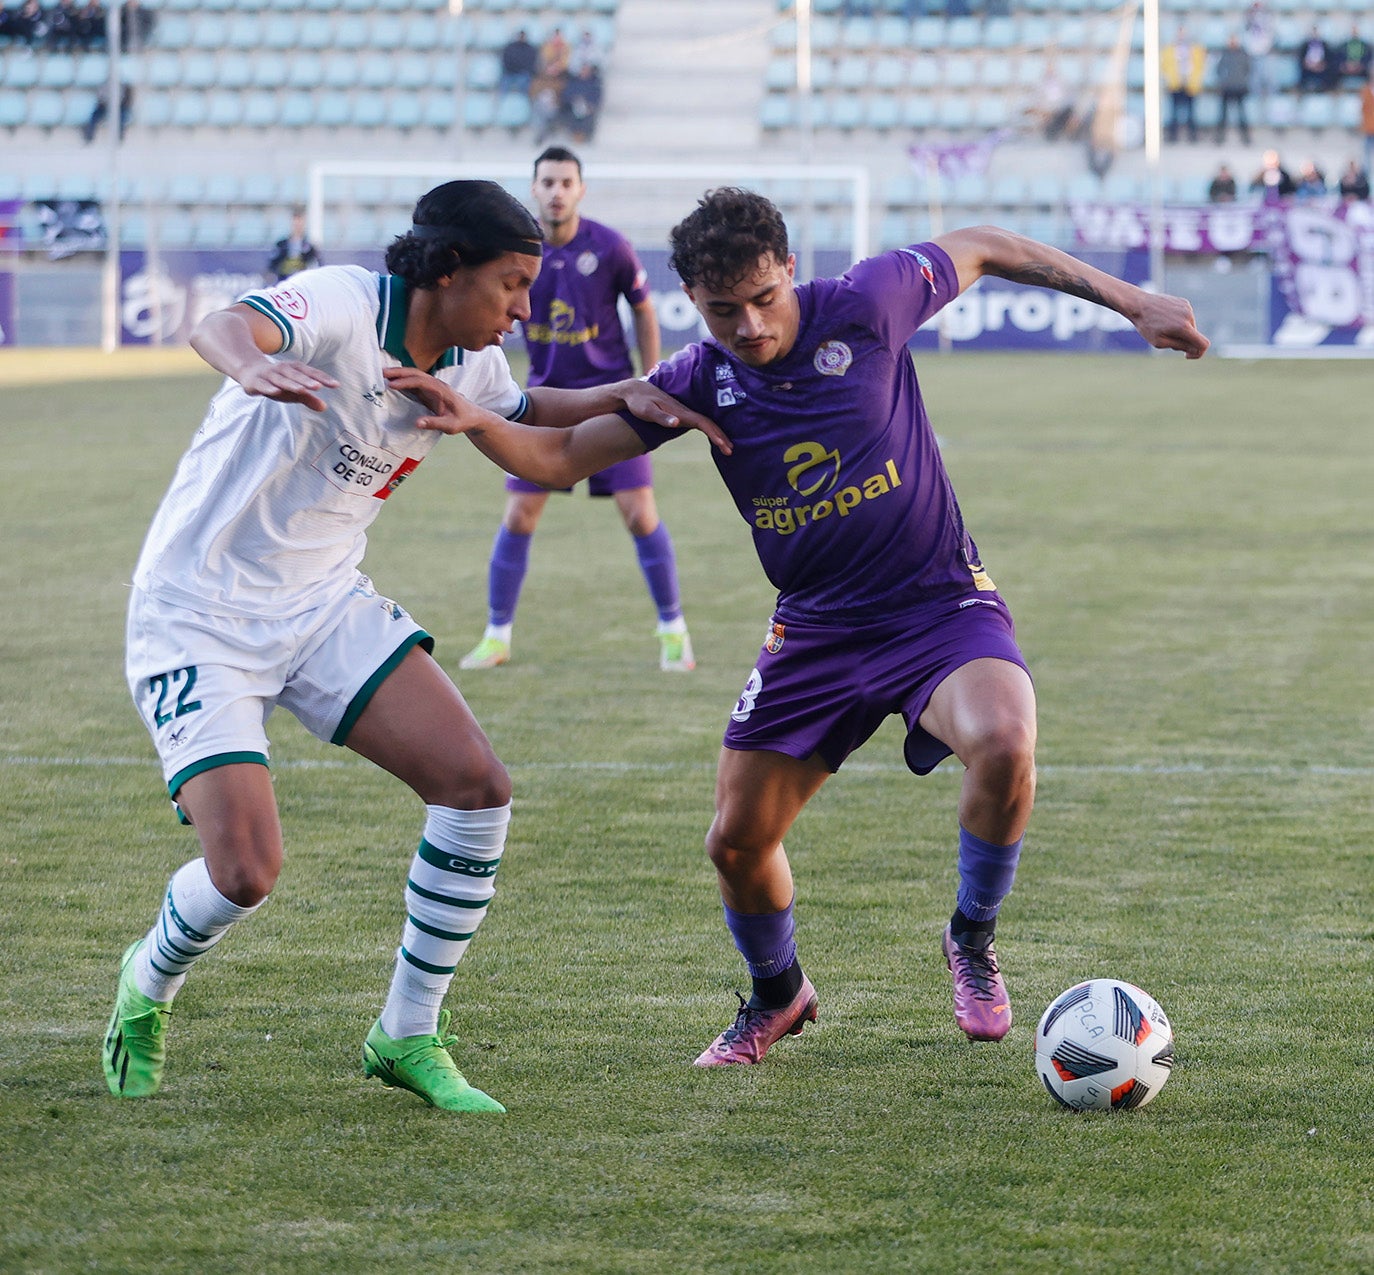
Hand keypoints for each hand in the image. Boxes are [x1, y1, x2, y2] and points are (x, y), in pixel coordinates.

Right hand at [237, 359, 338, 411]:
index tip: (336, 385)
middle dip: (307, 381)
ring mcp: (268, 375)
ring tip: (301, 390)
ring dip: (291, 384)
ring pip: (281, 380)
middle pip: (296, 376)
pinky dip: (269, 388)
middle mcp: (283, 370)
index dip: (323, 378)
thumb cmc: (277, 382)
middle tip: (319, 387)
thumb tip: (324, 407)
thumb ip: (308, 398)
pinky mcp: (256, 382)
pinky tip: (276, 391)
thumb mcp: (293, 390)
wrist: (249, 370)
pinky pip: (263, 385)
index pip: (311, 373)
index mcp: (294, 370)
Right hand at [383, 366, 496, 434]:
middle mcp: (436, 385)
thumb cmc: (463, 420)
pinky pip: (414, 383)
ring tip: (382, 374)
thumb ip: (435, 423)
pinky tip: (391, 383)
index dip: (405, 382)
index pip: (421, 382)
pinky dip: (402, 381)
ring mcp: (432, 386)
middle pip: (415, 373)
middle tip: (381, 373)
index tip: (391, 385)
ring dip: (399, 374)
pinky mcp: (429, 391)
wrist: (472, 415)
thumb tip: (416, 423)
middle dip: (398, 372)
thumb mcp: (451, 425)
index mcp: (441, 390)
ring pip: (414, 376)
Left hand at [617, 380, 732, 454]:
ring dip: (717, 434)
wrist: (634, 391)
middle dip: (720, 436)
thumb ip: (662, 418)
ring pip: (705, 423)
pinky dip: (709, 430)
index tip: (723, 444)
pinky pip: (699, 423)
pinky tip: (712, 437)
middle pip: (708, 423)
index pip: (702, 423)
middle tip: (731, 450)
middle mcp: (684, 412)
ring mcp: (683, 413)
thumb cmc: (638, 402)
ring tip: (726, 447)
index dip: (714, 434)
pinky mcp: (680, 415)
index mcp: (680, 412)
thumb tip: (677, 422)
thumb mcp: (647, 411)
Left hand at [1132, 293, 1209, 359]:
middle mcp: (1188, 315)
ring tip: (1163, 327)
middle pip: (1194, 336)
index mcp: (1183, 327)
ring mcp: (1187, 307)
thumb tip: (1194, 350)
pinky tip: (1165, 319)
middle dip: (1184, 341)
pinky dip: (1179, 322)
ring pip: (1190, 326)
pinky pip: (1186, 317)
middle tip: (1166, 339)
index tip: (1187, 355)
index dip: (1198, 353)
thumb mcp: (1160, 342)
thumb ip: (1179, 346)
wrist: (1138, 304)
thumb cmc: (1146, 326)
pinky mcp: (1184, 302)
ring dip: (1180, 331)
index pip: (1203, 344)